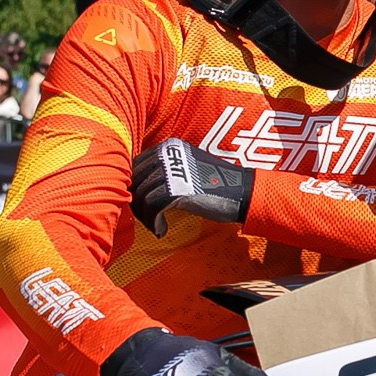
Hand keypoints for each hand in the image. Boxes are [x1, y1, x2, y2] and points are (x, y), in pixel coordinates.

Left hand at [130, 139, 253, 236]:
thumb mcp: (185, 169)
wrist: (241, 192)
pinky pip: (152, 208)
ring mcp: (172, 170)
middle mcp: (168, 153)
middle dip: (137, 203)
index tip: (142, 205)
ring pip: (141, 196)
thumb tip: (136, 188)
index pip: (135, 165)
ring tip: (156, 224)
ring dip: (145, 216)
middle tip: (148, 218)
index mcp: (168, 146)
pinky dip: (154, 222)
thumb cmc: (213, 185)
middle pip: (135, 180)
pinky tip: (162, 229)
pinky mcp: (177, 188)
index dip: (134, 188)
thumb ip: (163, 172)